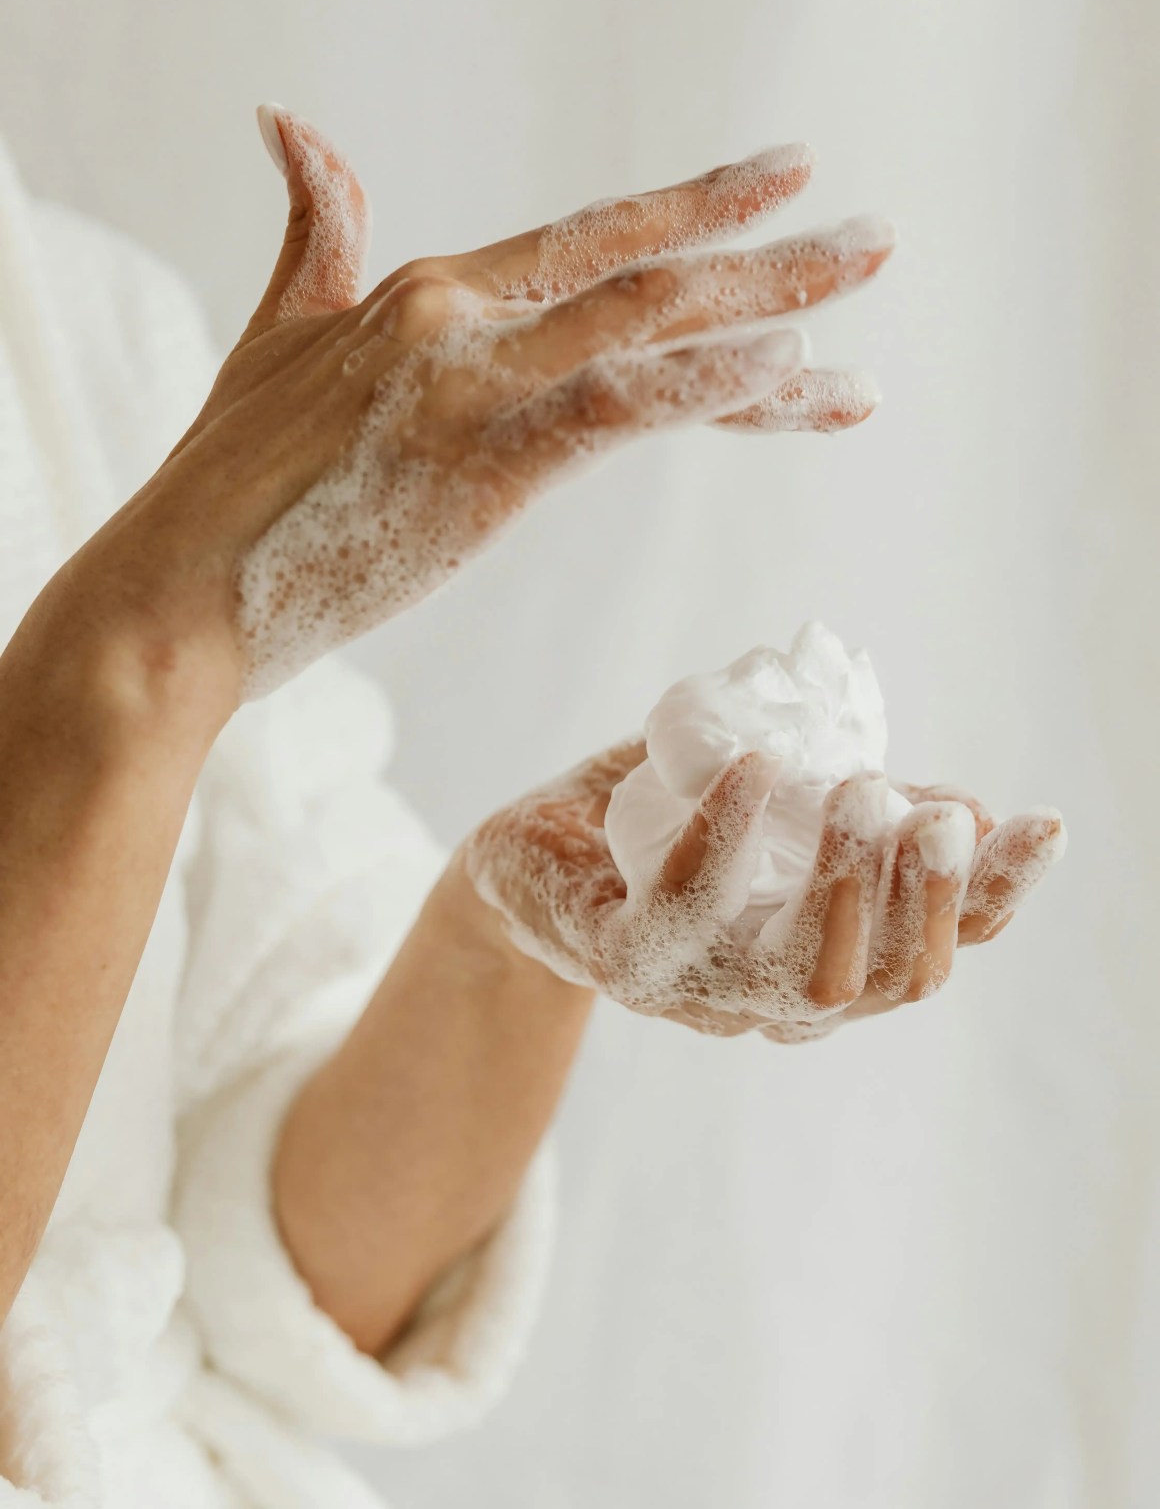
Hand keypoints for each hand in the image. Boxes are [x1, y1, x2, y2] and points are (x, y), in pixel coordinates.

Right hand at [68, 109, 892, 716]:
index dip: (694, 210)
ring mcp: (475, 380)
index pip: (592, 242)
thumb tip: (290, 121)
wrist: (177, 592)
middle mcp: (461, 313)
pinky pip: (626, 405)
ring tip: (868, 316)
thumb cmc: (228, 485)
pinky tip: (796, 370)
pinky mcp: (485, 460)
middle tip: (877, 241)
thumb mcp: (276, 337)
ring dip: (776, 315)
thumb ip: (314, 234)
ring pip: (655, 325)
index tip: (785, 185)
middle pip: (647, 270)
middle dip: (772, 255)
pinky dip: (714, 382)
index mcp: (427, 288)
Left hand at [464, 743, 1065, 1041]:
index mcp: (826, 960)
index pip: (935, 950)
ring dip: (850, 884)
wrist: (530, 849)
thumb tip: (975, 806)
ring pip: (805, 978)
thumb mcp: (778, 803)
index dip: (998, 900)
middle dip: (928, 900)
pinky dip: (727, 845)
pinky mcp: (621, 961)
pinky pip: (683, 917)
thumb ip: (860, 804)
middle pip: (886, 983)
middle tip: (935, 812)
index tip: (1044, 825)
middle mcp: (773, 998)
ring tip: (864, 792)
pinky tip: (755, 774)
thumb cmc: (663, 820)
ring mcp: (697, 992)